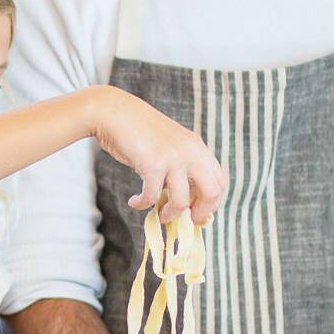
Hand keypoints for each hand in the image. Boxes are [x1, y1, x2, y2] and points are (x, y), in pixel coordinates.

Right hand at [88, 87, 227, 223]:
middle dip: (200, 212)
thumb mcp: (168, 146)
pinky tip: (134, 202)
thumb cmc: (137, 132)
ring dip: (170, 214)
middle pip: (212, 191)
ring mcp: (173, 157)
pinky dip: (142, 204)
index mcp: (197, 146)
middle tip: (187, 221)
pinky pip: (152, 196)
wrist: (113, 112)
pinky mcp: (153, 163)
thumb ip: (179, 168)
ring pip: (182, 200)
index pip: (220, 179)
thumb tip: (185, 202)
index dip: (213, 201)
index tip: (198, 213)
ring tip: (159, 216)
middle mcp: (190, 151)